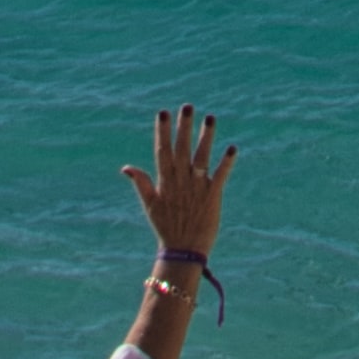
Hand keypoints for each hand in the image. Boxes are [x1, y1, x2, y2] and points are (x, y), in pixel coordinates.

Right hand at [124, 106, 230, 266]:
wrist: (182, 252)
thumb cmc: (166, 227)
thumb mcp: (150, 205)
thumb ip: (141, 183)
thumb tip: (126, 167)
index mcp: (165, 182)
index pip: (163, 151)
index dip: (163, 131)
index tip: (163, 112)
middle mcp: (181, 181)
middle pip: (183, 149)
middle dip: (184, 127)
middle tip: (188, 106)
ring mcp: (197, 188)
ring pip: (201, 157)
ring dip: (206, 138)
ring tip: (210, 118)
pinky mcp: (212, 196)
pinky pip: (220, 176)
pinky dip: (226, 163)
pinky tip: (233, 148)